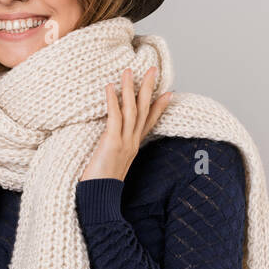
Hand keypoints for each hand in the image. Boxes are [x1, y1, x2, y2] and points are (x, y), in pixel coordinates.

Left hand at [80, 66, 172, 181]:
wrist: (100, 200)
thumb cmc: (100, 185)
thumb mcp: (111, 165)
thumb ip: (113, 152)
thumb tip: (108, 143)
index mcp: (133, 147)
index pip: (149, 123)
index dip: (159, 107)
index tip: (168, 93)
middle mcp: (132, 143)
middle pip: (143, 111)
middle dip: (148, 89)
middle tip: (152, 69)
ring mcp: (124, 143)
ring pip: (131, 111)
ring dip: (130, 89)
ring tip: (128, 71)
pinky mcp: (112, 143)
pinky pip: (114, 118)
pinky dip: (113, 101)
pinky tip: (109, 87)